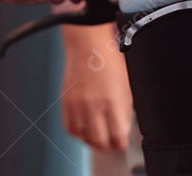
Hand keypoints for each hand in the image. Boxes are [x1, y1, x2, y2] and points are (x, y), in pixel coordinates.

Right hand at [60, 25, 132, 150]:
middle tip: (110, 143)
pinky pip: (70, 128)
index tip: (121, 143)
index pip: (117, 136)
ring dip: (91, 140)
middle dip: (107, 146)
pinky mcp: (66, 103)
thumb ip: (124, 109)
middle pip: (100, 141)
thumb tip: (123, 127)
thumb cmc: (109, 62)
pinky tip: (84, 128)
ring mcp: (78, 105)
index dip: (120, 143)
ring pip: (83, 137)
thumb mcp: (126, 85)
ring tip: (97, 136)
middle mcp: (94, 106)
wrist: (87, 46)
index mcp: (113, 101)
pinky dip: (77, 132)